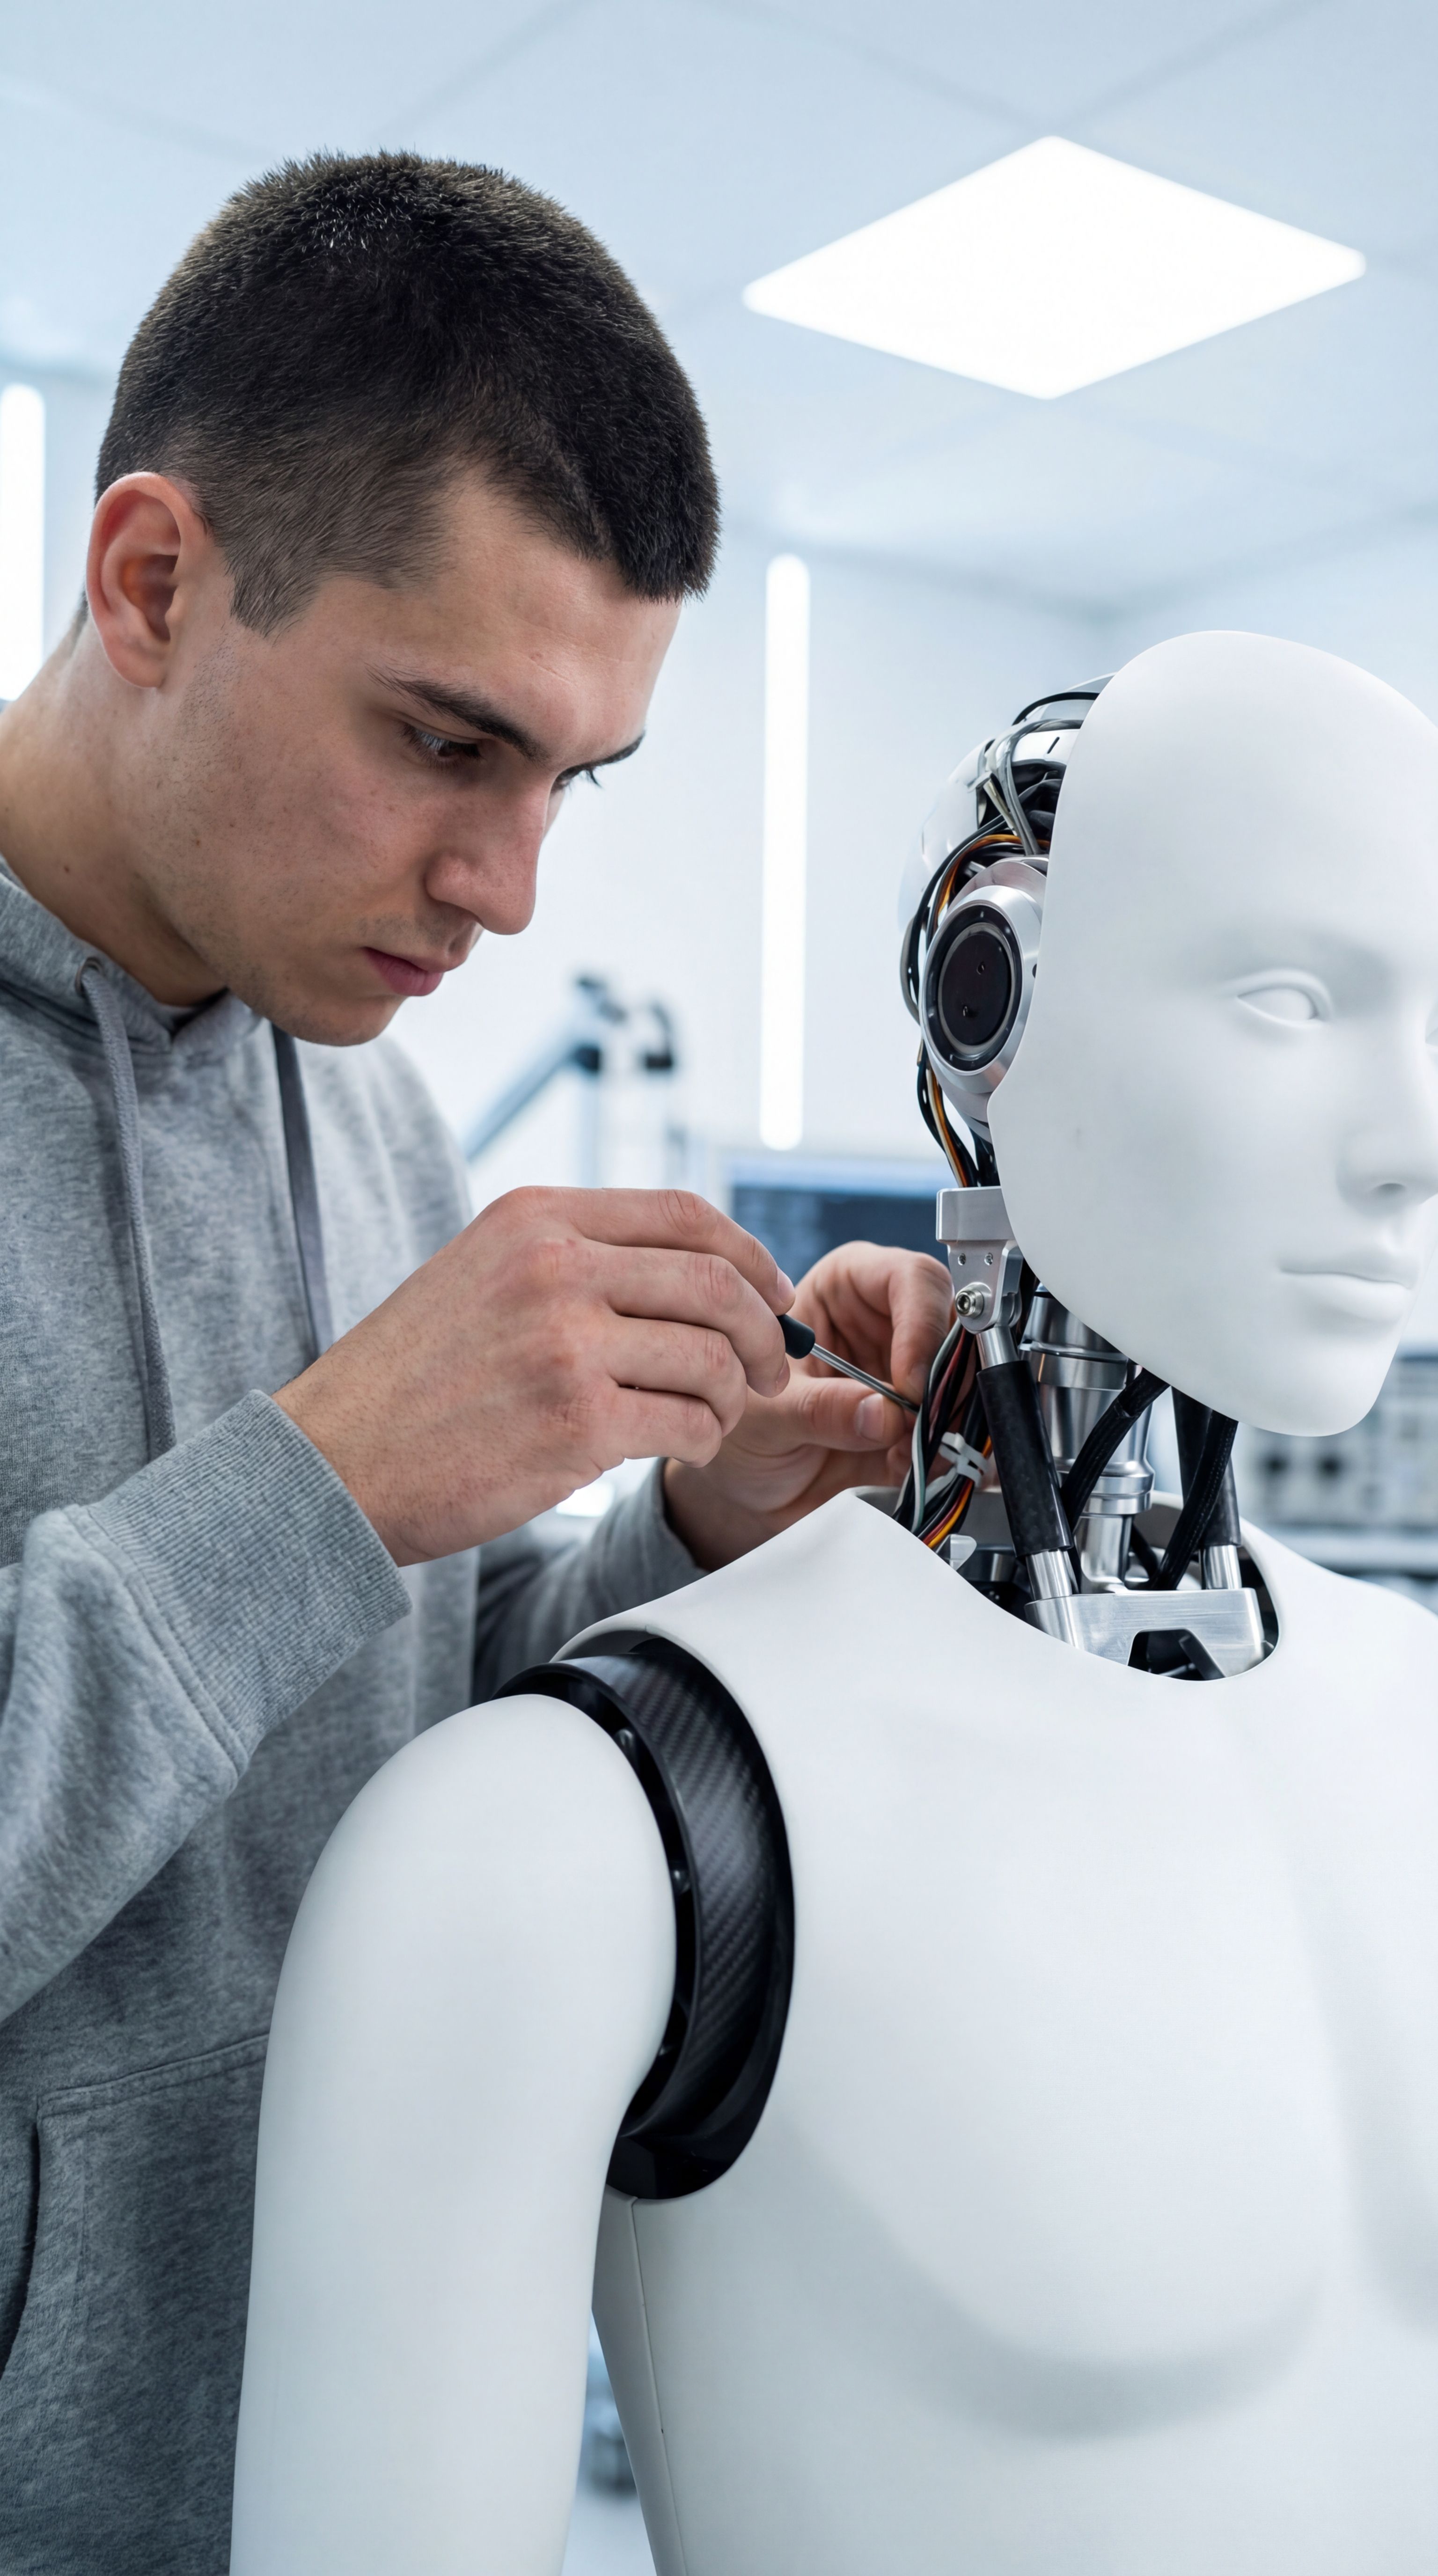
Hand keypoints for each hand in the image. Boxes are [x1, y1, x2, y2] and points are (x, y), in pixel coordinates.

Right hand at [275, 1188, 793, 1562]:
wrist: (334, 1460)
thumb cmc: (410, 1380)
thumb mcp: (482, 1273)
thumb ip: (573, 1258)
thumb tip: (690, 1273)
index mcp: (535, 1218)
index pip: (683, 1211)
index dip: (749, 1253)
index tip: (772, 1292)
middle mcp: (554, 1267)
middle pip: (715, 1281)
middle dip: (762, 1330)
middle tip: (770, 1366)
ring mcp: (566, 1344)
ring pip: (710, 1358)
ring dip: (734, 1395)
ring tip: (717, 1416)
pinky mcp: (575, 1423)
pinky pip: (685, 1424)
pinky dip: (701, 1440)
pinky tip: (681, 1446)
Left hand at [663, 1242, 953, 1568]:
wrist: (739, 1490)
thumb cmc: (738, 1427)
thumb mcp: (764, 1416)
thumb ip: (820, 1410)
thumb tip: (884, 1413)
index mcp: (842, 1288)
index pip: (907, 1279)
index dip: (921, 1324)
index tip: (910, 1381)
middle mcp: (884, 1324)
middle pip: (951, 1329)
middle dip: (944, 1382)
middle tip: (924, 1426)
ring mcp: (907, 1375)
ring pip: (961, 1383)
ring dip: (946, 1424)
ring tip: (911, 1457)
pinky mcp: (917, 1424)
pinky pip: (954, 1433)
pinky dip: (949, 1456)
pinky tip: (922, 1471)